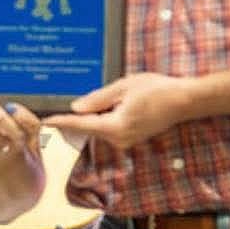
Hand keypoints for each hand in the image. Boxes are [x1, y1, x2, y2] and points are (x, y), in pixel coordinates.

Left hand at [45, 72, 192, 149]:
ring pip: (99, 128)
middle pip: (88, 128)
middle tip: (54, 107)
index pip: (81, 124)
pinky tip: (100, 106)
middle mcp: (119, 140)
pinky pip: (110, 129)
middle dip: (73, 118)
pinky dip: (102, 119)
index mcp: (115, 127)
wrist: (184, 101)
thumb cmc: (157, 90)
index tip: (45, 121)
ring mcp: (126, 141)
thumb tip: (76, 108)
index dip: (61, 121)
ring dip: (89, 117)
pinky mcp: (131, 138)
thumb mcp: (123, 87)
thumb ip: (98, 99)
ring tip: (80, 103)